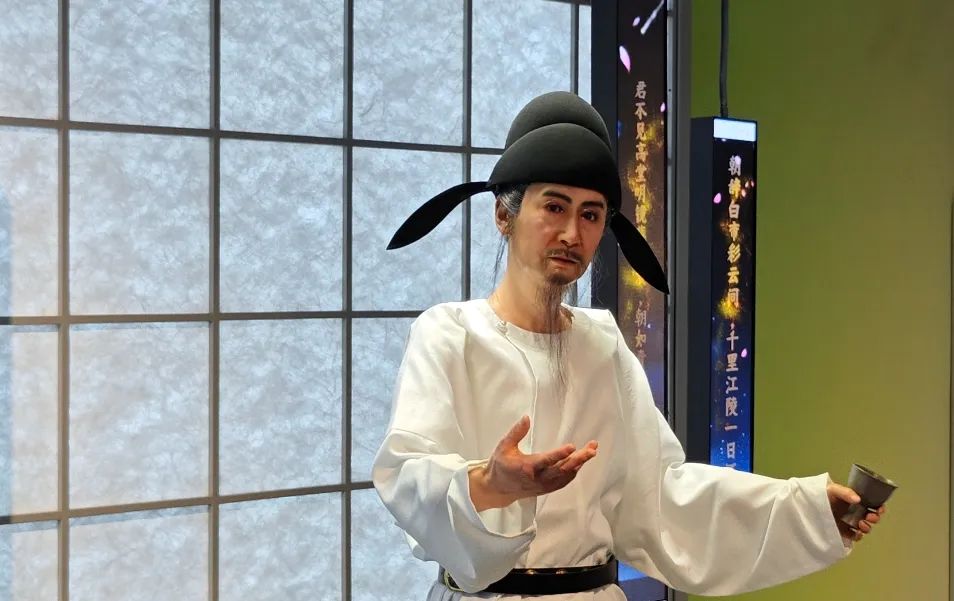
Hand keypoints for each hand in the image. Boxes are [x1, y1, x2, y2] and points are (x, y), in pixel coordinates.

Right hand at [469, 416, 598, 510]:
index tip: (572, 446)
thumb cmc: (501, 466)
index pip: (546, 461)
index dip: (560, 454)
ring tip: (591, 450)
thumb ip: (516, 432)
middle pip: (562, 469)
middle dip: (578, 459)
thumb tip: (526, 418)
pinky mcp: (547, 488)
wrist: (498, 489)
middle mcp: (538, 479)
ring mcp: (544, 485)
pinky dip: (574, 471)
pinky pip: (564, 480)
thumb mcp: (504, 446)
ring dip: (580, 463)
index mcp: (526, 467)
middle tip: (591, 449)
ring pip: (566, 475)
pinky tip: (581, 461)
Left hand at [827, 482, 886, 541]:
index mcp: (855, 501)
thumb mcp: (833, 489)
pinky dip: (858, 536)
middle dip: (874, 518)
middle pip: (872, 518)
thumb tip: (858, 499)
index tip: (879, 509)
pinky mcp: (843, 531)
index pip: (873, 505)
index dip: (879, 508)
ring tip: (860, 524)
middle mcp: (855, 512)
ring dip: (867, 527)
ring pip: (865, 528)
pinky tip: (856, 533)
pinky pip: (855, 537)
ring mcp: (849, 522)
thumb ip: (846, 492)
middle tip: (869, 517)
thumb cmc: (821, 494)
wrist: (807, 505)